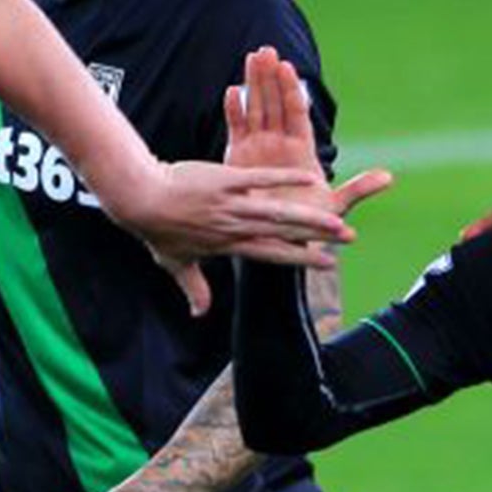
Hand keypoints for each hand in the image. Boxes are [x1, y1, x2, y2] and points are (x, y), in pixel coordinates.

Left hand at [128, 159, 352, 316]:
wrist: (142, 198)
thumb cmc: (157, 230)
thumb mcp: (176, 264)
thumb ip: (194, 288)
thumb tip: (199, 314)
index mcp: (229, 246)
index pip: (273, 256)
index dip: (302, 259)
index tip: (329, 263)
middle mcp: (236, 228)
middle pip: (285, 235)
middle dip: (319, 237)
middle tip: (348, 237)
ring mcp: (233, 204)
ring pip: (279, 213)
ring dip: (310, 216)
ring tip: (336, 218)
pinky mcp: (227, 181)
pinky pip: (261, 180)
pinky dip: (285, 179)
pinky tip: (309, 177)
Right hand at [227, 47, 392, 210]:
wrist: (281, 238)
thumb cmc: (310, 221)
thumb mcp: (335, 206)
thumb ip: (359, 189)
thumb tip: (388, 178)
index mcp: (302, 151)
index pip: (296, 114)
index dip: (291, 91)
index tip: (287, 68)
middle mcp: (280, 144)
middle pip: (275, 105)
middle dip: (270, 78)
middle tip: (266, 51)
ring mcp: (260, 148)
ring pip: (257, 110)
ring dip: (254, 84)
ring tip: (252, 57)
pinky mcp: (240, 157)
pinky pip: (238, 129)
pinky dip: (234, 112)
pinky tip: (232, 92)